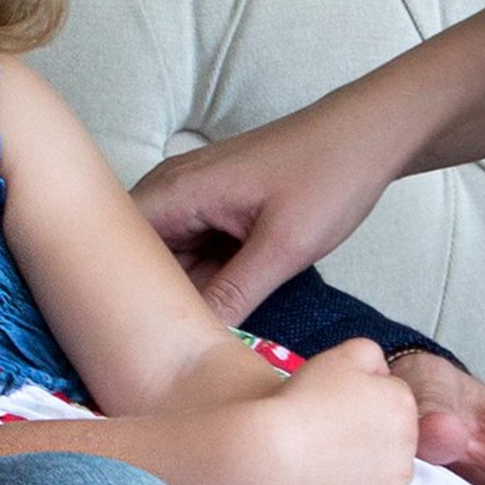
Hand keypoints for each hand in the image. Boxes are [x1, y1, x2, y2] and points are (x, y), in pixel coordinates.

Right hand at [137, 99, 402, 323]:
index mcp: (178, 191)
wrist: (370, 135)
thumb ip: (234, 294)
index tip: (127, 339)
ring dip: (182, 292)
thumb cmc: (329, 177)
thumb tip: (193, 338)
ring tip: (193, 335)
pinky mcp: (218, 208)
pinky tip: (221, 310)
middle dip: (151, 300)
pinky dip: (205, 279)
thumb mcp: (283, 247)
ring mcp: (196, 198)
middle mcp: (175, 190)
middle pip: (138, 258)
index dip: (115, 294)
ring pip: (169, 259)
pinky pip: (194, 251)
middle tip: (168, 349)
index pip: (114, 247)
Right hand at [264, 334, 421, 484]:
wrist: (275, 454)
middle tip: (330, 430)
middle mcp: (410, 440)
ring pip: (385, 464)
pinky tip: (330, 477)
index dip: (360, 397)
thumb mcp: (340, 356)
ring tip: (328, 453)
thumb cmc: (304, 401)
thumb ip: (370, 354)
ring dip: (365, 459)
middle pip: (392, 431)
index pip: (390, 395)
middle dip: (369, 429)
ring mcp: (397, 477)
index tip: (334, 405)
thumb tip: (382, 372)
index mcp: (403, 400)